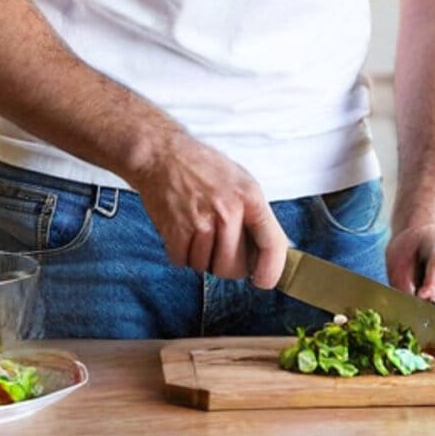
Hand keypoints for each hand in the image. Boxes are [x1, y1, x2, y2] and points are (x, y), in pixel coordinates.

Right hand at [129, 133, 288, 288]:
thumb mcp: (241, 182)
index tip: (264, 280)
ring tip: (198, 231)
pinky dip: (181, 254)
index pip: (272, 243)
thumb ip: (256, 216)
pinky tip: (182, 233)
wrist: (163, 155)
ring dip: (201, 257)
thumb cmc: (204, 167)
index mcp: (250, 198)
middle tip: (220, 248)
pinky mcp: (176, 230)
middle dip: (227, 265)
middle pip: (235, 267)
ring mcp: (201, 222)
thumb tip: (271, 250)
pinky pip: (183, 262)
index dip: (271, 270)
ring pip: (206, 267)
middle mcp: (228, 211)